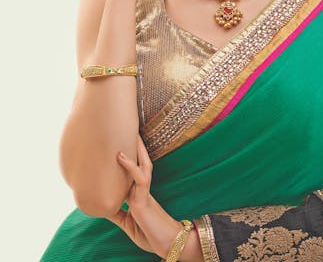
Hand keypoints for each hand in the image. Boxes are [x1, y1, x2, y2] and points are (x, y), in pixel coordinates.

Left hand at [107, 134, 190, 257]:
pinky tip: (120, 156)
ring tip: (130, 133)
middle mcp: (142, 191)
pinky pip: (139, 179)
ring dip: (136, 149)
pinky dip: (129, 167)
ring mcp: (144, 193)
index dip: (130, 158)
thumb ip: (117, 213)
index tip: (123, 144)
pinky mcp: (143, 199)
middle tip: (130, 129)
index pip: (134, 172)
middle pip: (141, 163)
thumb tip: (102, 206)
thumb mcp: (128, 223)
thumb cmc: (152, 235)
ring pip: (142, 165)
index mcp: (139, 195)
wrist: (168, 246)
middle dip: (137, 147)